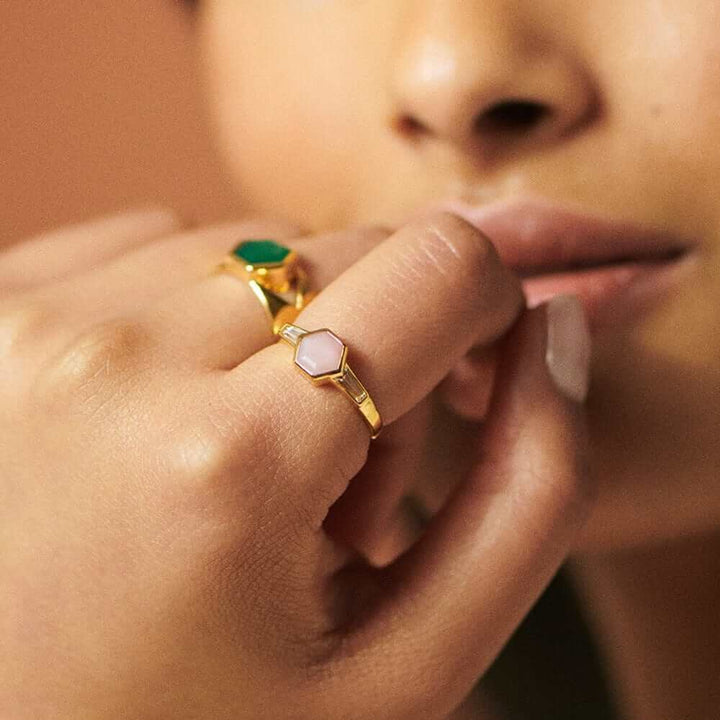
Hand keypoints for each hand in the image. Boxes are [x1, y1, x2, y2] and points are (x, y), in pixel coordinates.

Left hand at [0, 209, 590, 718]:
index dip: (486, 314)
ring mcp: (29, 328)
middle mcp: (113, 366)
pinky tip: (172, 413)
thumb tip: (549, 335)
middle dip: (381, 347)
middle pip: (344, 253)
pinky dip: (192, 311)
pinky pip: (151, 244)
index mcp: (229, 465)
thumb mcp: (406, 668)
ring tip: (240, 460)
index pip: (439, 267)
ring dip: (282, 334)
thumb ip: (526, 493)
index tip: (463, 386)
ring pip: (251, 247)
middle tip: (330, 476)